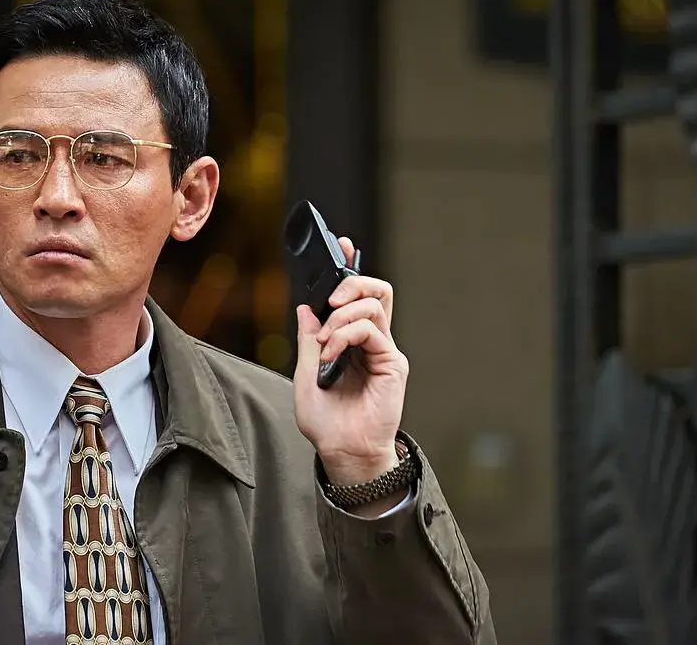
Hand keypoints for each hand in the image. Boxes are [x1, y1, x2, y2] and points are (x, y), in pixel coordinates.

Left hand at [294, 237, 409, 494]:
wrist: (342, 451)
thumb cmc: (326, 421)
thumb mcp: (304, 374)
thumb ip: (308, 340)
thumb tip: (306, 308)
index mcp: (351, 341)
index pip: (356, 296)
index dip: (352, 269)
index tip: (343, 245)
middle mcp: (371, 342)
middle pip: (375, 291)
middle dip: (353, 282)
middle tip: (331, 301)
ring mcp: (383, 351)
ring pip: (374, 305)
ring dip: (342, 316)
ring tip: (326, 342)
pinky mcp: (392, 364)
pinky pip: (372, 330)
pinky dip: (346, 334)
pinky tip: (332, 353)